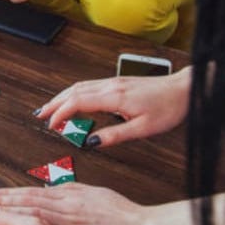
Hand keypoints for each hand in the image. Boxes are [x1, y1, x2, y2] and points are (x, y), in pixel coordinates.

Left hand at [0, 184, 149, 224]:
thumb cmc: (119, 211)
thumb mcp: (93, 193)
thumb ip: (70, 190)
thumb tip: (48, 190)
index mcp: (71, 196)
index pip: (34, 193)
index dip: (13, 193)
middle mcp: (67, 208)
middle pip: (31, 202)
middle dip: (7, 201)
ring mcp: (71, 222)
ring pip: (36, 213)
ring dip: (14, 210)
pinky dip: (33, 224)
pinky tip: (20, 224)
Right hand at [35, 70, 190, 147]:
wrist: (184, 88)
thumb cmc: (168, 107)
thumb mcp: (144, 129)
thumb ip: (115, 135)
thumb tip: (92, 143)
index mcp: (114, 97)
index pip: (77, 102)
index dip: (61, 113)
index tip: (51, 124)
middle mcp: (110, 86)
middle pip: (73, 91)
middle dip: (54, 103)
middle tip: (40, 115)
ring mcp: (113, 81)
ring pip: (79, 85)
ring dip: (61, 96)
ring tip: (50, 107)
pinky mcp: (118, 82)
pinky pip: (88, 85)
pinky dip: (74, 92)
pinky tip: (73, 98)